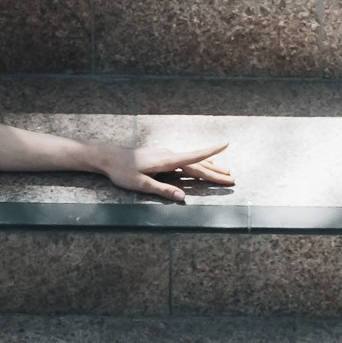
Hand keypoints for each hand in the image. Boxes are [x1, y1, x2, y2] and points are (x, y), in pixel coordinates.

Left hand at [96, 139, 234, 204]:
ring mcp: (167, 154)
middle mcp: (170, 154)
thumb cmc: (122, 171)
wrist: (109, 157)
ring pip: (193, 162)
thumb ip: (162, 190)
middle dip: (216, 173)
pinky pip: (186, 160)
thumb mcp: (141, 184)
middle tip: (232, 180)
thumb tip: (183, 198)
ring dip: (210, 168)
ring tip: (226, 172)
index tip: (225, 144)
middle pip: (198, 164)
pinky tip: (205, 165)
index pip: (194, 157)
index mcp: (167, 160)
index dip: (211, 153)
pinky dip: (199, 164)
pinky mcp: (163, 156)